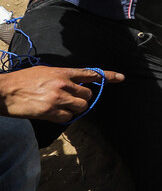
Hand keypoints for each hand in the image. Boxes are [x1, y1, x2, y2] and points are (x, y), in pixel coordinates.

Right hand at [0, 67, 123, 122]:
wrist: (3, 91)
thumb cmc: (22, 81)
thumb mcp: (44, 72)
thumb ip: (62, 77)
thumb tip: (75, 84)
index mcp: (62, 72)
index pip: (90, 73)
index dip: (107, 76)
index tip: (121, 78)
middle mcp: (63, 84)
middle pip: (88, 95)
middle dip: (81, 99)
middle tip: (68, 99)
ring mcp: (58, 98)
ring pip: (81, 106)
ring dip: (74, 108)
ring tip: (60, 106)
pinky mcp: (51, 112)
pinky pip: (68, 117)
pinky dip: (63, 117)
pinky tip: (52, 112)